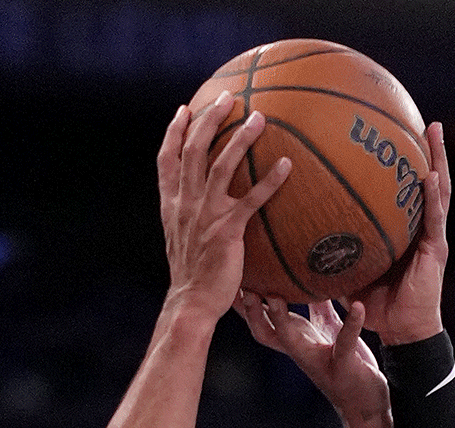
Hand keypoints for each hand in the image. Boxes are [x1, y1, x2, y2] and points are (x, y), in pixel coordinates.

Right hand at [158, 92, 291, 319]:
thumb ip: (191, 216)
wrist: (192, 302)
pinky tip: (287, 165)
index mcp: (172, 204)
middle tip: (228, 97)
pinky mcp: (227, 230)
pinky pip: (251, 199)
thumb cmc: (193, 275)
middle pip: (194, 150)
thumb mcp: (182, 239)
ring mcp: (205, 215)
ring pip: (221, 165)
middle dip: (209, 119)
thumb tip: (206, 203)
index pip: (167, 160)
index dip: (174, 132)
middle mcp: (185, 204)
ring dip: (240, 139)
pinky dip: (270, 180)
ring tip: (259, 117)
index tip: (184, 110)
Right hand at [235, 294, 387, 424]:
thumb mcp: (329, 332)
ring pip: (291, 341)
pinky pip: (345, 342)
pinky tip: (358, 306)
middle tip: (244, 289)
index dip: (244, 306)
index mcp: (296, 343)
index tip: (231, 283)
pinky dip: (352, 324)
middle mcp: (301, 353)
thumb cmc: (346, 369)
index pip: (262, 323)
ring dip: (280, 320)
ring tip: (275, 297)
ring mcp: (320, 361)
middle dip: (252, 313)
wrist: (365, 406)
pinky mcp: (344, 366)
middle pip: (265, 333)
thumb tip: (308, 279)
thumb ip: (319, 308)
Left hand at [347, 122, 449, 346]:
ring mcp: (431, 237)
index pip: (402, 190)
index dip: (402, 163)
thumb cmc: (375, 306)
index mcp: (404, 230)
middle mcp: (421, 228)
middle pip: (425, 180)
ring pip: (438, 191)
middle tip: (421, 117)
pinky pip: (434, 218)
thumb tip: (295, 232)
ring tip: (433, 131)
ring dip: (438, 159)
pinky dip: (434, 195)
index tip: (394, 133)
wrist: (400, 332)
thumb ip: (330, 249)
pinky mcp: (435, 251)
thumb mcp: (347, 269)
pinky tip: (431, 173)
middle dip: (426, 149)